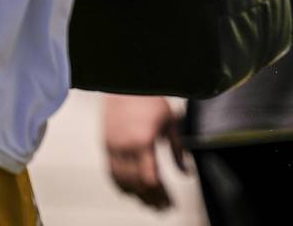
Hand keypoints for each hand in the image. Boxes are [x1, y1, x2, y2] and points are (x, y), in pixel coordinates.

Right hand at [102, 94, 186, 210]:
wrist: (124, 84)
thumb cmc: (151, 100)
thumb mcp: (170, 123)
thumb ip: (177, 150)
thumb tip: (186, 173)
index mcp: (143, 142)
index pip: (150, 178)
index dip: (160, 194)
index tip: (170, 203)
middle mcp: (125, 148)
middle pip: (137, 185)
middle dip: (151, 199)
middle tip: (162, 208)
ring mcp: (112, 148)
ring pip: (122, 182)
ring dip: (136, 196)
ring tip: (150, 203)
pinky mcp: (106, 146)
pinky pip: (111, 174)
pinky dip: (121, 186)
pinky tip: (132, 192)